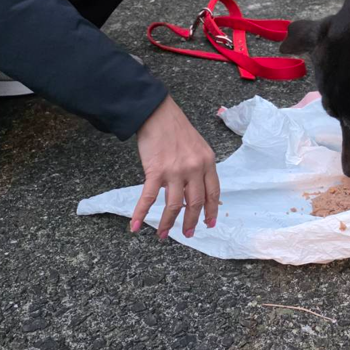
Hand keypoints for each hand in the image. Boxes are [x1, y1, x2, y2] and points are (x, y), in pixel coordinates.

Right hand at [132, 96, 219, 238]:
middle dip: (191, 222)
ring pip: (173, 205)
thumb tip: (199, 189)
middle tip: (188, 234)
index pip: (213, 193)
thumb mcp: (199, 147)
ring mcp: (175, 171)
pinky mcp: (156, 171)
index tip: (209, 223)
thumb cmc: (177, 129)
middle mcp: (194, 169)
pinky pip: (148, 198)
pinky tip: (136, 225)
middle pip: (195, 203)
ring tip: (164, 235)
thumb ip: (201, 167)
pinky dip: (141, 213)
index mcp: (208, 163)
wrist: (158, 114)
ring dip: (168, 223)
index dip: (211, 210)